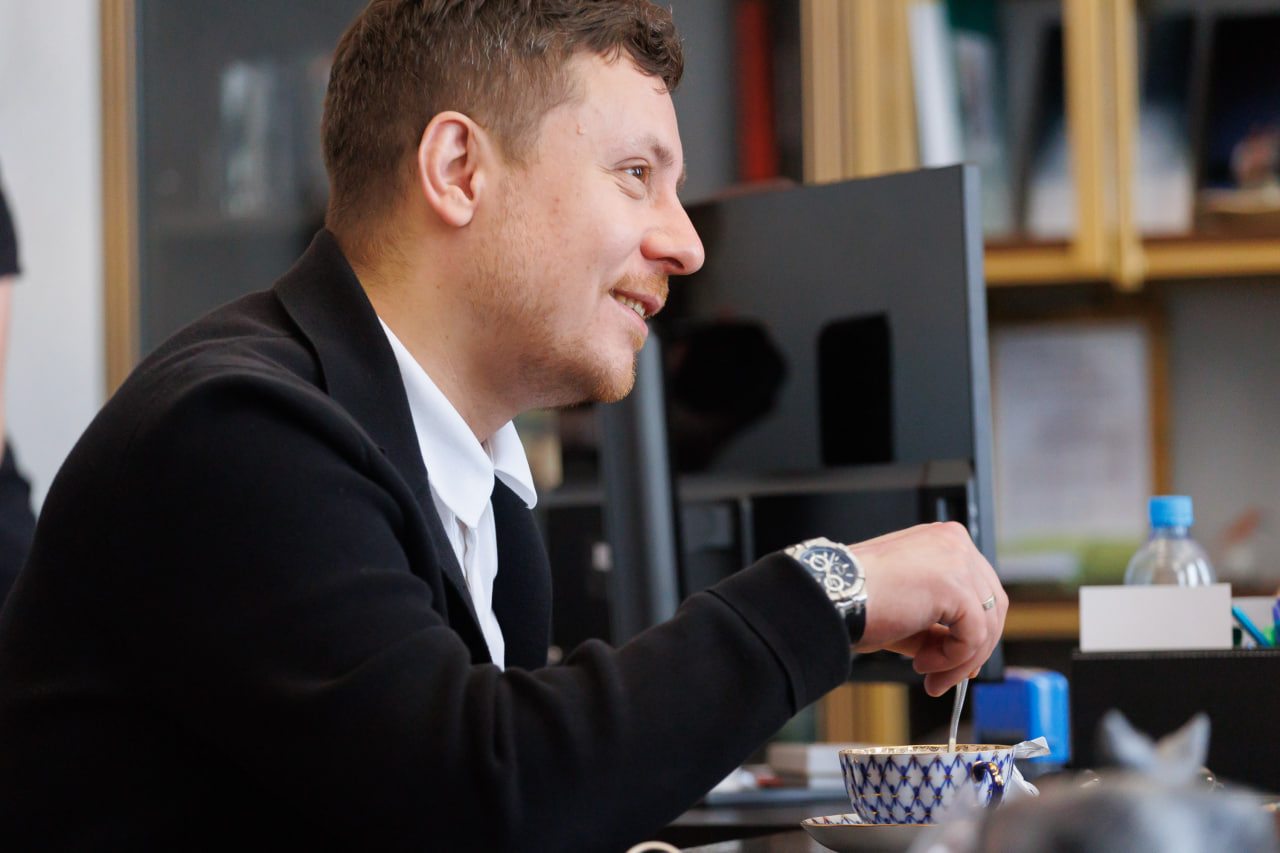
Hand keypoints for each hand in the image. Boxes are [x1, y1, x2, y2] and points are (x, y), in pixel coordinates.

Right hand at [849, 521, 1005, 696]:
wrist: (832, 595)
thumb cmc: (858, 600)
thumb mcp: (910, 613)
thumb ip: (941, 629)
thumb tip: (968, 661)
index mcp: (943, 541)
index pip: (980, 589)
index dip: (972, 630)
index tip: (952, 660)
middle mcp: (955, 543)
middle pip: (992, 606)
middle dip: (972, 649)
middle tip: (943, 677)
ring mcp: (959, 561)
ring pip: (987, 624)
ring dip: (960, 660)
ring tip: (929, 673)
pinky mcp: (957, 586)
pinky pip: (973, 636)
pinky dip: (953, 659)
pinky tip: (923, 663)